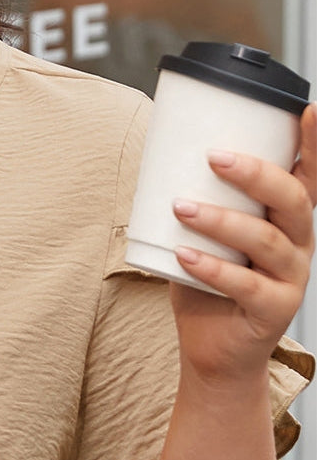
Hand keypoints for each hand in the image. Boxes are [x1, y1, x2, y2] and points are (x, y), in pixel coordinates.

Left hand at [168, 102, 315, 381]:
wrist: (214, 351)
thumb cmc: (208, 285)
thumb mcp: (208, 236)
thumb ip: (200, 200)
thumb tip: (158, 157)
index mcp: (287, 219)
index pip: (310, 174)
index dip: (315, 143)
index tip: (310, 109)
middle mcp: (297, 244)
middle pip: (292, 200)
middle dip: (254, 173)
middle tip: (213, 156)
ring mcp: (290, 278)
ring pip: (266, 240)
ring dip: (221, 220)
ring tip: (182, 207)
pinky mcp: (273, 310)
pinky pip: (245, 285)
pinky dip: (212, 267)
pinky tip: (184, 254)